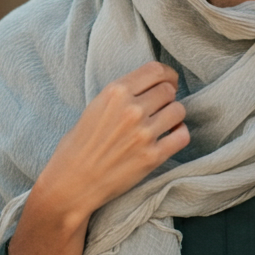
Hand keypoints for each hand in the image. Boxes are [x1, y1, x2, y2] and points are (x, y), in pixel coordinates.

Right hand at [32, 61, 188, 227]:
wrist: (72, 183)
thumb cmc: (78, 147)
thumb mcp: (94, 108)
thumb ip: (121, 96)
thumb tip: (148, 88)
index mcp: (115, 93)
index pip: (155, 70)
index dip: (166, 75)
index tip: (168, 81)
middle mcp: (131, 110)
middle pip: (168, 90)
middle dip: (167, 97)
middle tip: (161, 106)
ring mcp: (144, 133)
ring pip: (178, 110)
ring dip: (174, 115)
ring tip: (164, 123)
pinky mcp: (153, 156)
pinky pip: (182, 136)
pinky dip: (179, 134)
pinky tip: (169, 137)